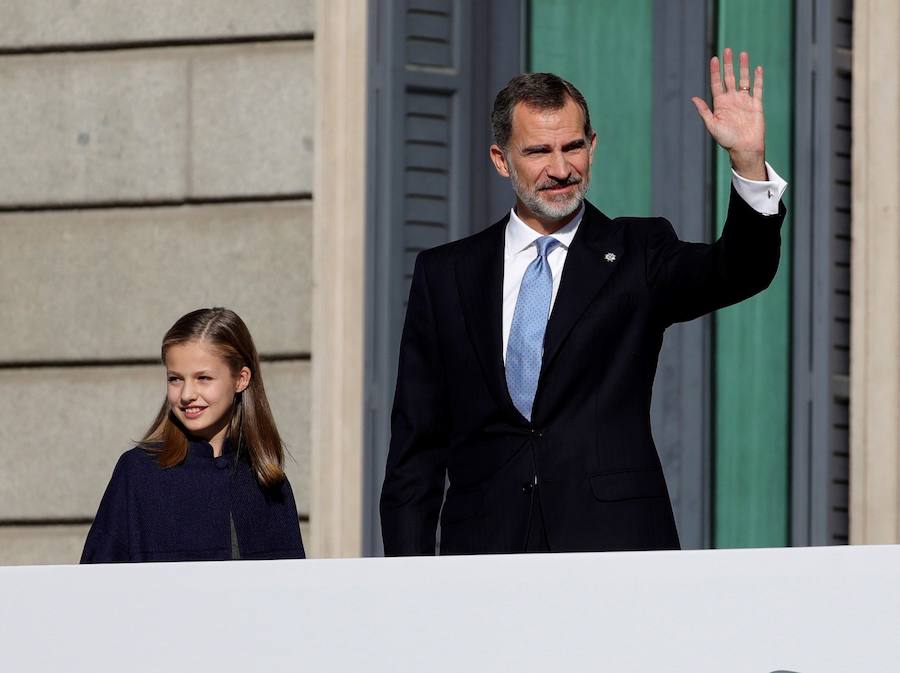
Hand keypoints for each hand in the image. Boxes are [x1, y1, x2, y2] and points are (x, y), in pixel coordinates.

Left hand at [691, 48, 766, 179]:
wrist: (745, 148)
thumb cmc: (727, 140)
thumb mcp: (712, 125)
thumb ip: (704, 111)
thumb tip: (693, 98)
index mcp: (720, 105)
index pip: (717, 84)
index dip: (715, 71)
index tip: (714, 58)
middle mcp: (732, 100)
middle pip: (729, 78)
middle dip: (728, 65)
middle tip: (727, 50)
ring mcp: (744, 101)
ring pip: (743, 80)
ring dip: (743, 67)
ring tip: (742, 54)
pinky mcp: (756, 105)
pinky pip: (757, 89)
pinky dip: (758, 79)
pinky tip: (757, 68)